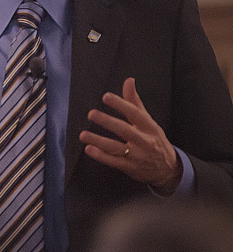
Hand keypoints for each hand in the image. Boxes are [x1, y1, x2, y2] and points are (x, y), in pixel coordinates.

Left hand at [79, 77, 181, 192]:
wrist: (168, 170)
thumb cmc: (154, 140)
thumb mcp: (148, 121)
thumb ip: (134, 102)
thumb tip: (129, 81)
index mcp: (149, 127)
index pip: (135, 113)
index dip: (121, 104)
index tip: (106, 97)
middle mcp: (144, 141)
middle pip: (124, 130)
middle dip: (107, 122)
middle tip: (91, 114)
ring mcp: (137, 156)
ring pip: (116, 147)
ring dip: (99, 141)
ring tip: (83, 134)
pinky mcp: (130, 167)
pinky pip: (114, 162)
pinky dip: (101, 156)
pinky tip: (89, 149)